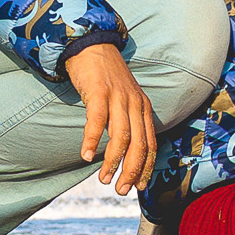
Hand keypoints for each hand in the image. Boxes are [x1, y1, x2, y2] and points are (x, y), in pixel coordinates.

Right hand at [63, 43, 157, 194]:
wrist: (91, 45)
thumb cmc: (105, 77)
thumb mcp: (124, 98)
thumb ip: (127, 120)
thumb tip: (124, 150)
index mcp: (143, 107)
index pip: (150, 143)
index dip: (146, 167)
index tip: (139, 186)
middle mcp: (135, 103)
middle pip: (139, 144)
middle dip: (132, 170)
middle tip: (122, 190)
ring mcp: (118, 97)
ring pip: (121, 136)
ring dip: (113, 161)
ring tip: (104, 179)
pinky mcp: (99, 91)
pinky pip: (97, 120)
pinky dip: (91, 140)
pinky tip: (85, 156)